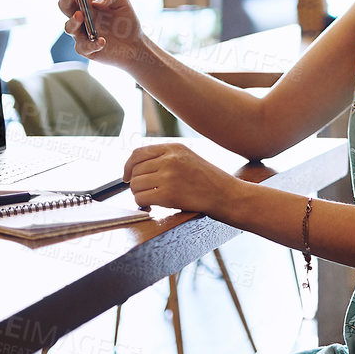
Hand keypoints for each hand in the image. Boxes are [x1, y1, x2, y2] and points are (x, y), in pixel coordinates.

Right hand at [54, 0, 146, 67]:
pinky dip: (92, 43)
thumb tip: (96, 1)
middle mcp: (80, 16)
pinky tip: (102, 40)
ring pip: (68, 27)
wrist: (134, 44)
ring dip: (73, 21)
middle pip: (64, 6)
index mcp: (86, 2)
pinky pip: (84, 46)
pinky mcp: (86, 49)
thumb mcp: (122, 2)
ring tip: (80, 16)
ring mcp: (80, 33)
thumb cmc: (126, 20)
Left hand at [123, 142, 241, 216]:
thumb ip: (166, 158)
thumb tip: (137, 167)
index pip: (138, 153)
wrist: (227, 194)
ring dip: (139, 194)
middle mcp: (170, 159)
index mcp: (175, 148)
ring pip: (135, 184)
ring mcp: (169, 175)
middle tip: (145, 192)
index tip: (127, 176)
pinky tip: (153, 206)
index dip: (128, 166)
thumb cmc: (209, 180)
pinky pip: (140, 198)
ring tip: (151, 199)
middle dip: (135, 183)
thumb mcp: (189, 159)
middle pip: (135, 170)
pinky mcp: (168, 194)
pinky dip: (143, 204)